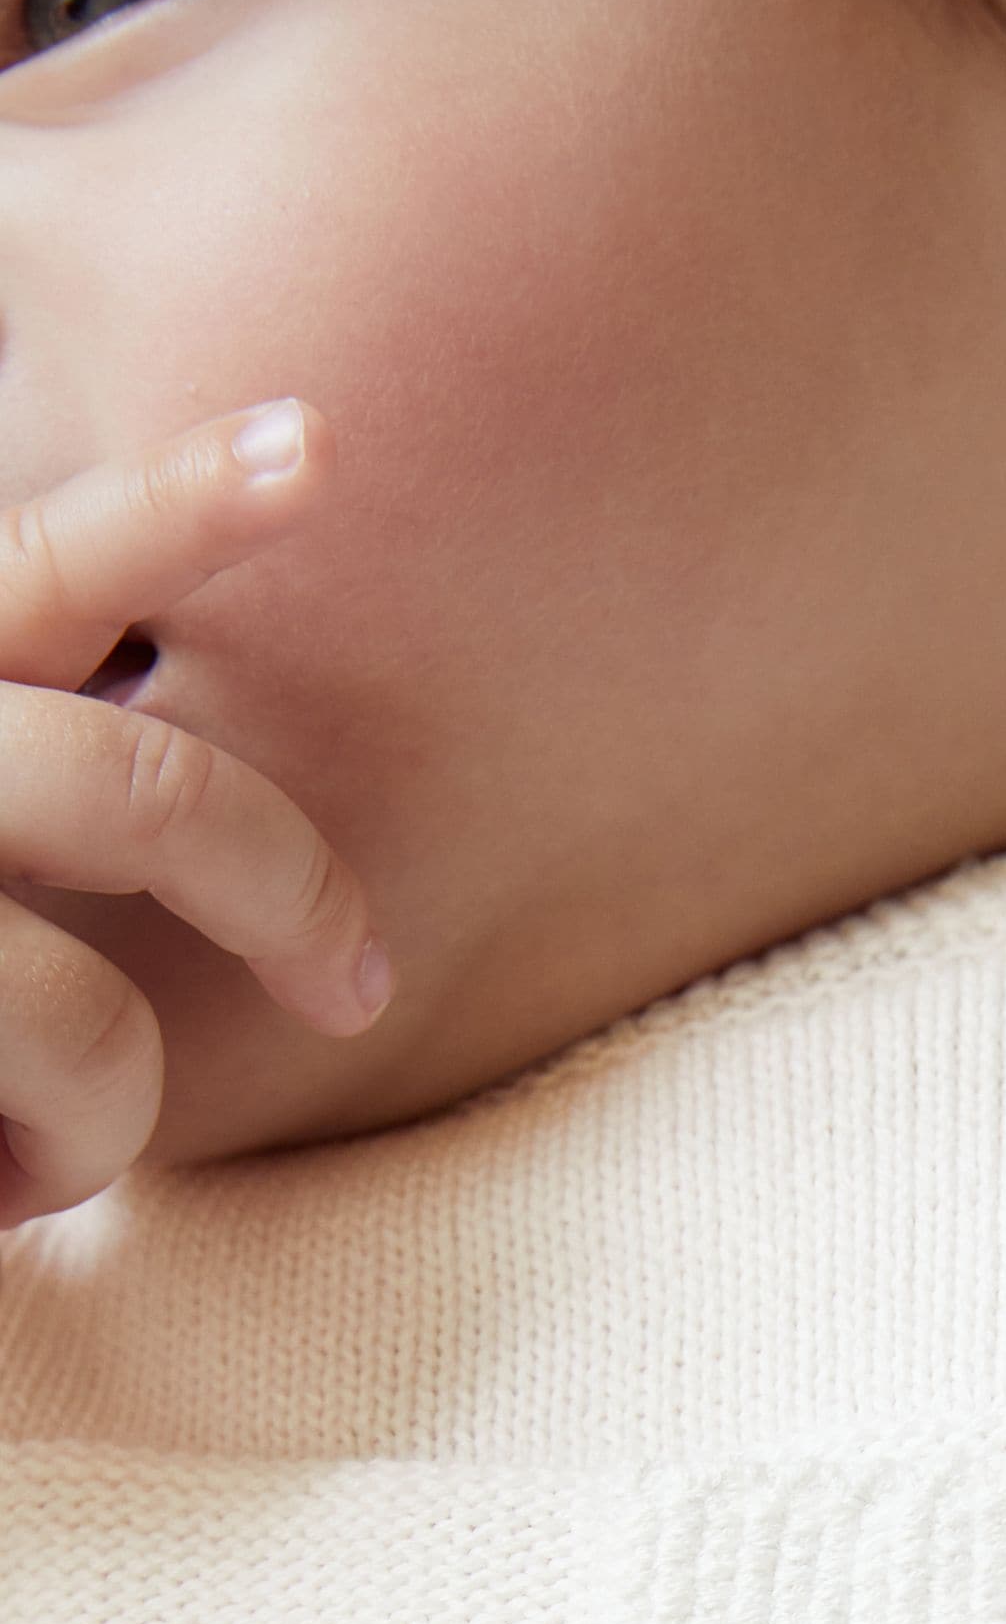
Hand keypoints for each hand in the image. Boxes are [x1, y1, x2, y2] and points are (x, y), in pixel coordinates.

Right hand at [0, 400, 390, 1231]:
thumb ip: (25, 757)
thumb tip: (193, 803)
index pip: (37, 566)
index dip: (182, 501)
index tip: (315, 448)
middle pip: (146, 794)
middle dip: (292, 894)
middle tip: (353, 984)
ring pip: (82, 1018)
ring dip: (107, 1114)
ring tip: (51, 1146)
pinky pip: (48, 1120)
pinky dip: (45, 1176)